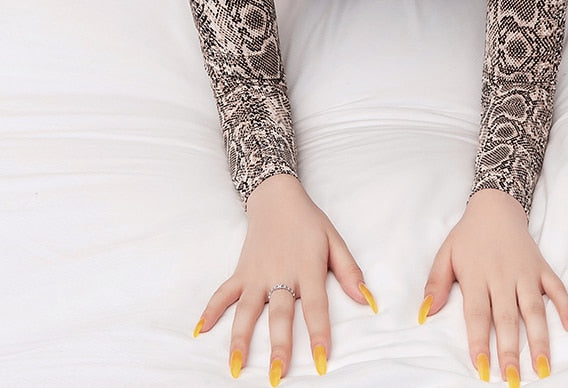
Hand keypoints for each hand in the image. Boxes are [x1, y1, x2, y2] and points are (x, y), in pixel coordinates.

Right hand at [194, 174, 374, 382]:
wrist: (276, 197)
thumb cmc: (308, 222)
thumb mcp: (334, 240)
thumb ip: (349, 272)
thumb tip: (367, 301)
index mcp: (307, 267)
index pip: (316, 306)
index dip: (319, 333)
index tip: (321, 361)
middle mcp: (280, 273)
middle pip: (279, 314)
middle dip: (278, 346)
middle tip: (277, 375)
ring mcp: (257, 274)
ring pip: (247, 309)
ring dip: (240, 338)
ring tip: (236, 366)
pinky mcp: (241, 272)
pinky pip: (223, 293)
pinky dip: (210, 310)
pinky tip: (200, 330)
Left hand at [421, 189, 567, 382]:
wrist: (495, 206)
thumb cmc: (468, 236)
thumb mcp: (446, 254)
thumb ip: (436, 284)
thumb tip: (425, 314)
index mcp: (477, 275)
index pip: (477, 314)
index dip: (479, 342)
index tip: (482, 368)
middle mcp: (502, 276)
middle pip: (507, 317)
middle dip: (510, 349)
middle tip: (513, 378)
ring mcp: (525, 272)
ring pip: (534, 309)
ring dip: (539, 339)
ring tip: (543, 367)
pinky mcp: (542, 267)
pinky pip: (557, 289)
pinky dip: (566, 308)